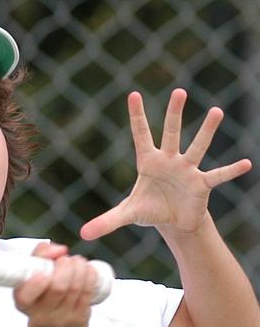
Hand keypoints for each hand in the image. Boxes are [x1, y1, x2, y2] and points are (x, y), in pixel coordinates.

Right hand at [14, 242, 95, 326]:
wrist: (55, 320)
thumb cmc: (43, 289)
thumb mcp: (34, 272)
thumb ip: (41, 254)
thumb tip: (60, 250)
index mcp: (24, 302)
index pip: (25, 297)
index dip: (35, 285)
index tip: (44, 274)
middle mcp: (41, 314)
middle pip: (58, 288)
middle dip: (66, 267)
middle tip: (66, 259)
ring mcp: (62, 318)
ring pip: (75, 288)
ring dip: (80, 268)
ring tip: (77, 261)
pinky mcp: (79, 317)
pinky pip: (87, 293)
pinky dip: (90, 276)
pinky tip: (87, 268)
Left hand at [80, 89, 251, 240]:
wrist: (174, 221)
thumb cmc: (150, 210)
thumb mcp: (127, 215)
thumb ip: (106, 221)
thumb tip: (83, 234)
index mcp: (149, 162)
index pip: (141, 135)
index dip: (137, 117)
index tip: (133, 94)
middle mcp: (170, 160)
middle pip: (171, 133)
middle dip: (174, 114)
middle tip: (179, 92)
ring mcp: (187, 170)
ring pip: (197, 147)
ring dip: (206, 131)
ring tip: (216, 112)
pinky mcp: (201, 184)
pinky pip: (217, 176)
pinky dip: (231, 171)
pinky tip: (246, 164)